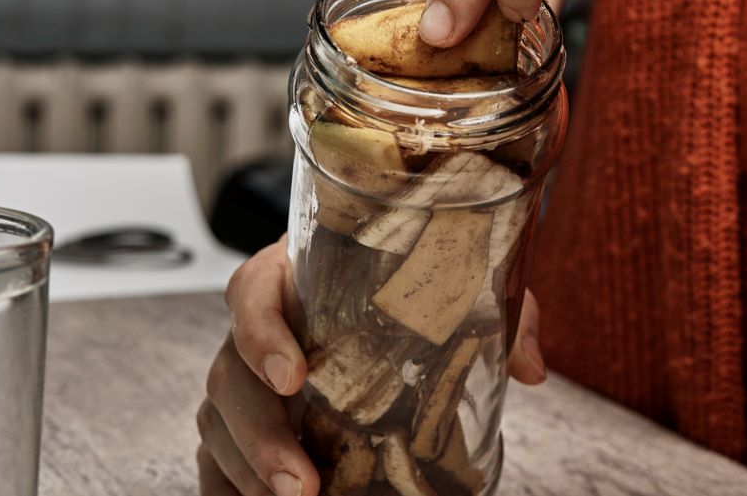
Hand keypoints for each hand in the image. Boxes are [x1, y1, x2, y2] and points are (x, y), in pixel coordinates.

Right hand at [197, 238, 546, 495]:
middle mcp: (258, 324)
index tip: (295, 375)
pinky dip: (228, 486)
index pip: (253, 291)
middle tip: (302, 484)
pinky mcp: (243, 418)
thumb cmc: (407, 278)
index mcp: (292, 272)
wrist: (383, 283)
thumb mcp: (457, 281)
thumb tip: (532, 368)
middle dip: (259, 435)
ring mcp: (244, 375)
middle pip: (228, 373)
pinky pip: (214, 455)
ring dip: (248, 471)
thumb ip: (497, 311)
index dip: (262, 333)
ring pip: (217, 421)